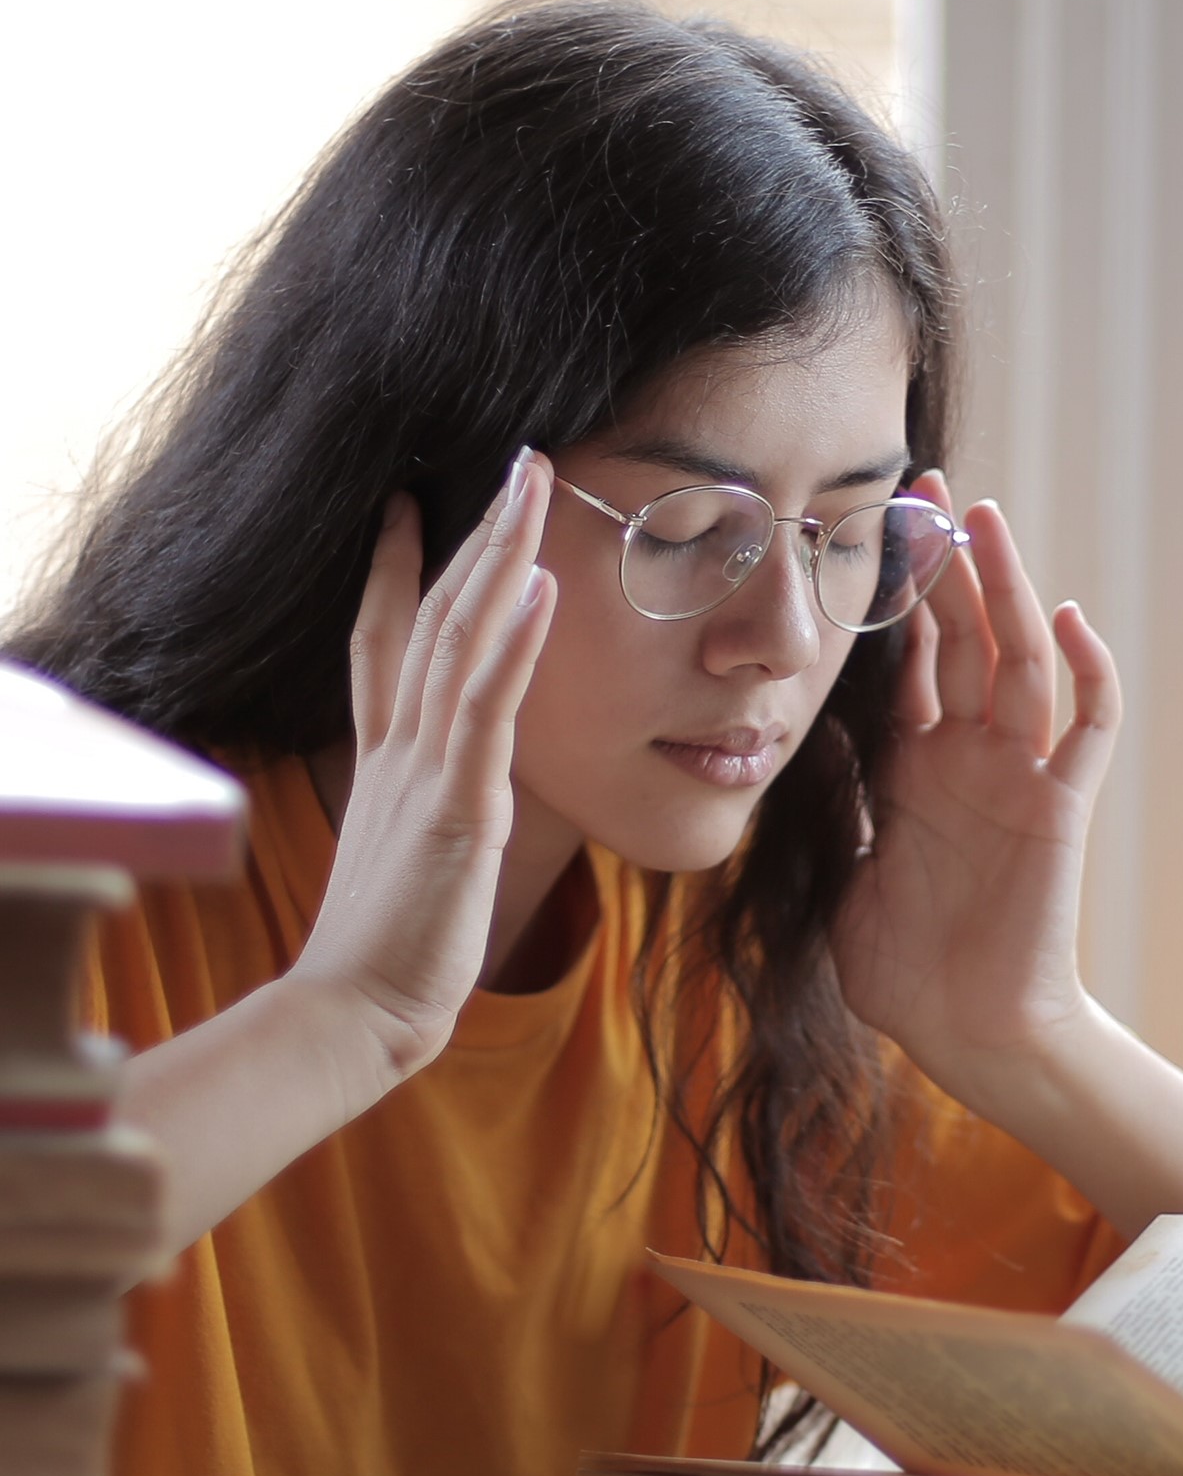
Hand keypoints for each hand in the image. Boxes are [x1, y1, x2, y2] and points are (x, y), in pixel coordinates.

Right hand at [289, 452, 555, 1082]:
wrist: (350, 1013)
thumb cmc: (385, 952)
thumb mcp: (402, 858)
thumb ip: (417, 812)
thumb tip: (440, 801)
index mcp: (385, 759)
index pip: (385, 641)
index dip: (396, 569)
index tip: (408, 505)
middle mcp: (400, 748)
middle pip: (433, 614)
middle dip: (475, 533)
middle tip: (513, 461)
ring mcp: (425, 770)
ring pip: (461, 639)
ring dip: (499, 556)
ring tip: (532, 485)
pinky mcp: (457, 807)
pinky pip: (486, 710)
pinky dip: (511, 645)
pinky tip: (538, 587)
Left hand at [832, 470, 1121, 1122]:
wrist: (963, 1033)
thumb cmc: (902, 965)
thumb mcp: (836, 867)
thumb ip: (827, 800)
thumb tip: (783, 735)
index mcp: (913, 764)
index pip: (906, 658)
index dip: (891, 597)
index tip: (864, 529)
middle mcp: (969, 755)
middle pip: (963, 636)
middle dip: (946, 562)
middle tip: (926, 486)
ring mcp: (1018, 776)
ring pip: (1020, 659)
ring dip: (1006, 588)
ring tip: (983, 519)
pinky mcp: (1059, 809)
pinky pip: (1086, 730)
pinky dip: (1087, 673)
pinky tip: (1068, 618)